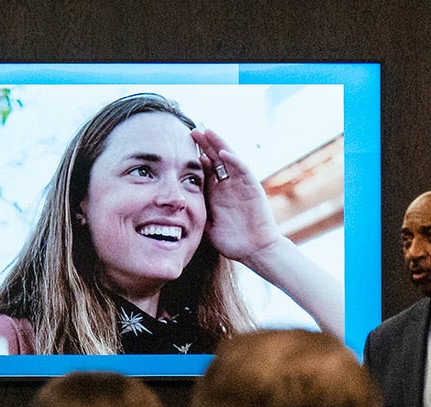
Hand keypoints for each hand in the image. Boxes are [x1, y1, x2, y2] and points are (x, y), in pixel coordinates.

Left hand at [191, 127, 283, 266]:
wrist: (255, 250)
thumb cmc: (232, 241)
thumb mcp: (207, 224)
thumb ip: (196, 212)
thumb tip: (175, 208)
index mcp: (217, 193)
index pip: (205, 169)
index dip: (194, 158)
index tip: (178, 148)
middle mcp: (229, 185)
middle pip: (215, 159)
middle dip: (204, 145)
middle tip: (191, 131)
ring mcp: (241, 184)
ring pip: (229, 159)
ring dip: (218, 145)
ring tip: (207, 131)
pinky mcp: (253, 188)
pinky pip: (243, 170)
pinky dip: (233, 160)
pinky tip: (222, 152)